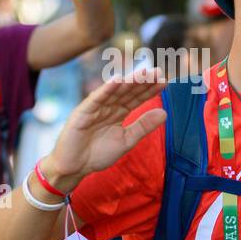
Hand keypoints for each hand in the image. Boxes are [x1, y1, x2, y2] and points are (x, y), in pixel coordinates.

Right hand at [43, 67, 166, 190]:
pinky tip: (118, 80)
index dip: (150, 89)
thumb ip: (143, 126)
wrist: (74, 167)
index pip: (137, 97)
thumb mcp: (126, 140)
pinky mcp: (83, 112)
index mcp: (118, 112)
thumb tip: (165, 112)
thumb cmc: (97, 154)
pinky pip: (96, 98)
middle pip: (128, 91)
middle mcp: (108, 106)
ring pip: (115, 92)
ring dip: (129, 81)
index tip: (165, 81)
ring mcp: (95, 107)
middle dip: (142, 81)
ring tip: (143, 72)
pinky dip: (106, 89)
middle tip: (158, 72)